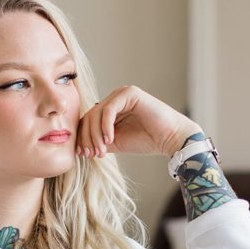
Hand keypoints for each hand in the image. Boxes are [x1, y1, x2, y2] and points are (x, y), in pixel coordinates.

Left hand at [75, 85, 200, 160]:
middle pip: (90, 116)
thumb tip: (79, 147)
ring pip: (97, 113)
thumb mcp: (116, 143)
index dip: (83, 137)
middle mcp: (115, 99)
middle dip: (87, 138)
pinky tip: (109, 140)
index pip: (88, 120)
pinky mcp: (130, 93)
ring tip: (102, 151)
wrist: (170, 139)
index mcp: (111, 109)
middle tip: (91, 154)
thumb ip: (98, 141)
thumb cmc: (147, 141)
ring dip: (95, 135)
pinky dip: (105, 126)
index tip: (84, 155)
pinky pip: (109, 109)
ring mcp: (122, 94)